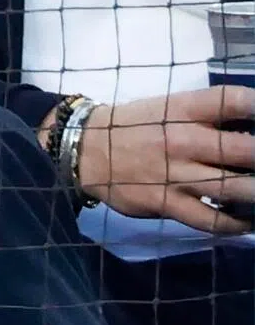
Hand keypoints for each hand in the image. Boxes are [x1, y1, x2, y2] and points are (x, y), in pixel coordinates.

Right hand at [78, 87, 254, 233]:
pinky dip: (235, 224)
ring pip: (233, 188)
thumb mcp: (163, 109)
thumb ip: (202, 117)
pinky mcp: (167, 202)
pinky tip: (246, 222)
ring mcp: (176, 173)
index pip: (230, 100)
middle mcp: (183, 139)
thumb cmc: (132, 126)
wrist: (85, 148)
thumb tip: (246, 127)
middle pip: (242, 149)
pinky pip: (210, 219)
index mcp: (182, 109)